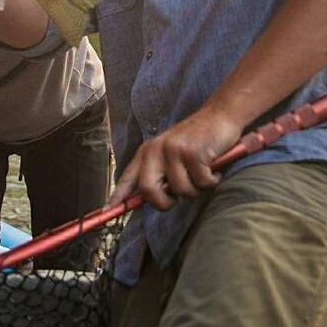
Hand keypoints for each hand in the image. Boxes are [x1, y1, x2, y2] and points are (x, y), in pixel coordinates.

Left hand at [109, 105, 243, 209]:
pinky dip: (212, 180)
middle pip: (149, 191)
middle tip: (177, 199)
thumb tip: (149, 199)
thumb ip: (159, 173)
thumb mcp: (171, 153)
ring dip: (197, 188)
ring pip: (181, 191)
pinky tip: (214, 167)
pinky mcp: (193, 152)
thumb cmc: (197, 139)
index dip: (117, 196)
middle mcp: (156, 149)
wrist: (220, 114)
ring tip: (203, 172)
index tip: (107, 211)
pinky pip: (202, 183)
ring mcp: (173, 150)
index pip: (128, 177)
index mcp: (147, 151)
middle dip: (165, 203)